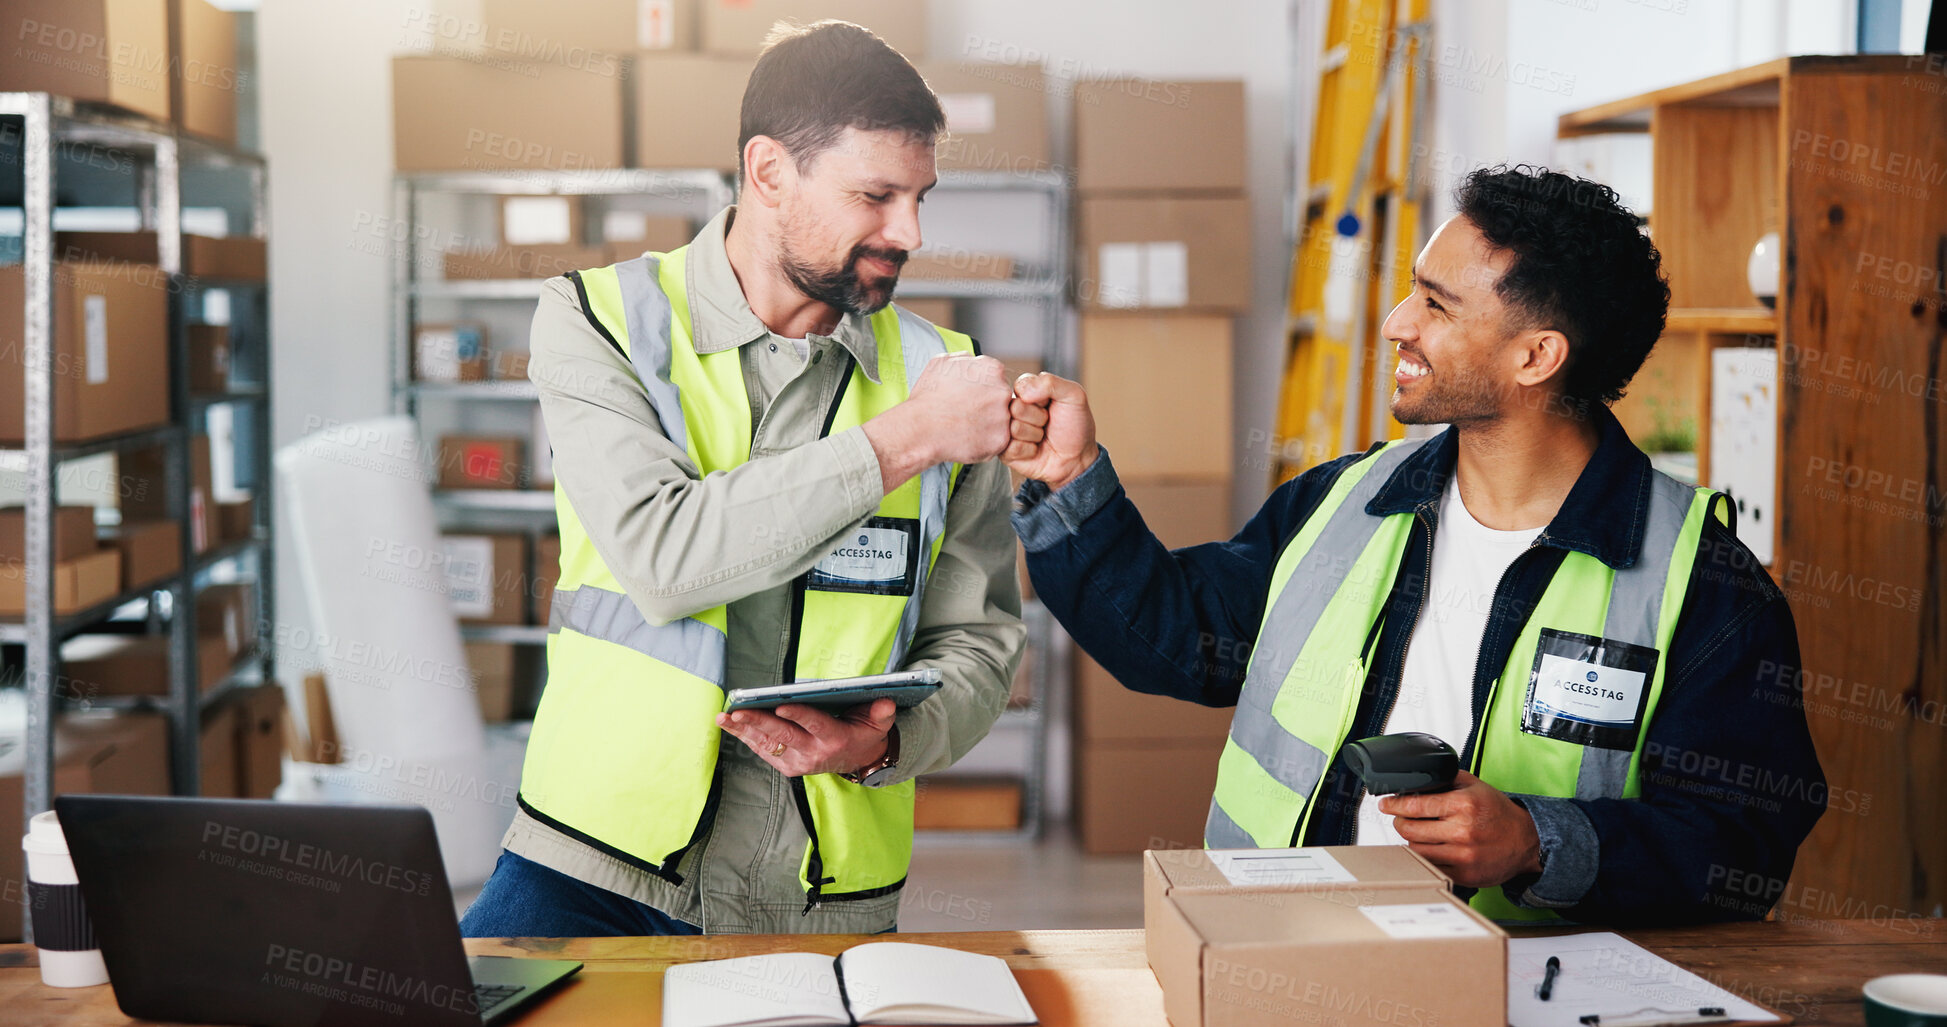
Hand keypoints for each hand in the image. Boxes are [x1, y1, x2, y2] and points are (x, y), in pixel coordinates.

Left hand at [715, 698, 896, 777]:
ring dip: (744, 731)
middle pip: (783, 735)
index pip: (813, 724)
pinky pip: (763, 750)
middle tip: (738, 711)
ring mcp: (798, 761)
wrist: (858, 761)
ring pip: (767, 744)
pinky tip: (730, 724)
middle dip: (758, 722)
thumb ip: (881, 713)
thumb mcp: (879, 724)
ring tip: (724, 717)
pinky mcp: (787, 765)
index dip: (797, 715)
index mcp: (834, 738)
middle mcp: (814, 753)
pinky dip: (745, 737)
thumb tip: (885, 703)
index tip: (780, 705)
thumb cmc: (864, 733)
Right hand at [862, 354, 1011, 492]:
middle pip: (1001, 399)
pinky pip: (997, 441)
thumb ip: (964, 359)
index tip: (969, 398)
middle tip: (966, 414)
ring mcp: (1004, 415)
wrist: (920, 428)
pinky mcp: (1001, 439)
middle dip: (986, 407)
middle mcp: (1002, 390)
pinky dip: (984, 442)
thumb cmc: (927, 398)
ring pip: (1001, 421)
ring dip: (987, 424)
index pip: (996, 379)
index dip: (981, 390)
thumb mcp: (941, 363)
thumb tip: (971, 361)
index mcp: (992, 369)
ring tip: (965, 427)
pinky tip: (967, 439)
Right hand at [1003, 372, 1098, 489]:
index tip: (1050, 405)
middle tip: (1047, 423)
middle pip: (1015, 407)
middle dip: (1038, 417)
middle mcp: (1014, 409)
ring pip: (1014, 428)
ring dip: (1035, 435)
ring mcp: (1007, 429)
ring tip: (1042, 437)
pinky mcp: (1004, 450)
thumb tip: (1023, 392)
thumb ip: (1051, 382)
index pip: (1020, 386)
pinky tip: (1035, 450)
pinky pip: (1011, 447)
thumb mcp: (1074, 396)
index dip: (1039, 398)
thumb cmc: (1075, 426)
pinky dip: (1028, 450)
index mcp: (1027, 391)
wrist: (1077, 459)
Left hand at [1379, 771, 1543, 887]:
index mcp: (1463, 805)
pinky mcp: (1464, 874)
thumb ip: (1445, 779)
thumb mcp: (1475, 786)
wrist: (1526, 841)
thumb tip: (1415, 780)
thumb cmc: (1498, 813)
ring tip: (1418, 833)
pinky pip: (1430, 866)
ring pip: (1416, 849)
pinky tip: (1430, 848)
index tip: (1386, 804)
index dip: (1394, 804)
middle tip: (1401, 818)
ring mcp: (1462, 856)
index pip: (1415, 805)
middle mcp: (1462, 831)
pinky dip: (1425, 857)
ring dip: (1412, 840)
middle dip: (1400, 822)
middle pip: (1409, 829)